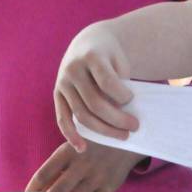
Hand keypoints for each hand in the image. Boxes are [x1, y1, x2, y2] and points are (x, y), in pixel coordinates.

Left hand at [27, 140, 144, 191]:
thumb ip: (61, 161)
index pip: (45, 173)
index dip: (32, 188)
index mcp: (70, 149)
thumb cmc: (97, 138)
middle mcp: (83, 165)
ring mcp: (97, 178)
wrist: (131, 136)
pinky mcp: (109, 188)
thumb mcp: (77, 140)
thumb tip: (42, 186)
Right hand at [54, 27, 137, 151]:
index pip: (107, 82)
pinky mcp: (57, 94)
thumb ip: (119, 84)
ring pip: (81, 115)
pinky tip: (82, 148)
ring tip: (123, 136)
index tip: (132, 99)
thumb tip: (122, 114)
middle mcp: (73, 69)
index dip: (122, 95)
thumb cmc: (110, 55)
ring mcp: (63, 82)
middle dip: (117, 119)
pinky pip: (62, 118)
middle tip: (134, 126)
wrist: (89, 43)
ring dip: (103, 130)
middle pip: (95, 103)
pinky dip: (71, 135)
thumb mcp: (119, 60)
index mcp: (91, 56)